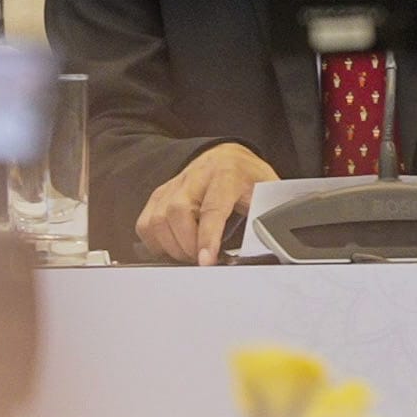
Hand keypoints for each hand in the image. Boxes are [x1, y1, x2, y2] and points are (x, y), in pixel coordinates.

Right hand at [136, 144, 277, 265]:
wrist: (229, 156)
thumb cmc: (249, 176)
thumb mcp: (268, 189)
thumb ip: (268, 212)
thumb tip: (270, 238)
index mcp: (226, 173)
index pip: (212, 207)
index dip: (207, 237)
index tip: (206, 260)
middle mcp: (196, 175)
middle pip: (177, 211)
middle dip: (187, 245)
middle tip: (201, 259)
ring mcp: (174, 184)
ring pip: (157, 218)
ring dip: (171, 246)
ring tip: (190, 254)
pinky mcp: (160, 194)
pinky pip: (146, 222)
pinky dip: (155, 242)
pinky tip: (173, 247)